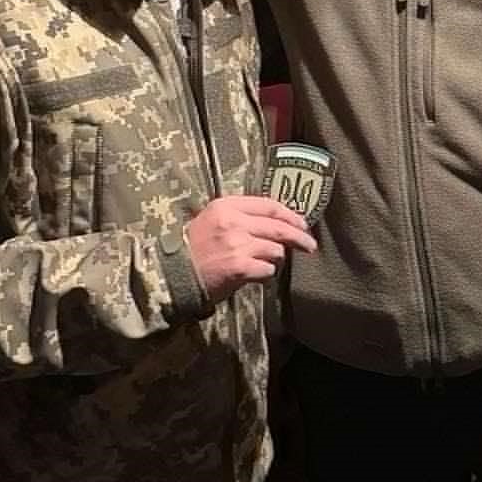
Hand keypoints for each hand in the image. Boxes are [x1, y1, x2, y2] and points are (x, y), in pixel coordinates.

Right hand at [185, 194, 315, 302]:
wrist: (172, 275)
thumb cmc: (195, 249)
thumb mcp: (213, 221)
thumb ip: (241, 217)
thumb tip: (276, 223)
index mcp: (227, 206)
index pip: (269, 205)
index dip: (290, 215)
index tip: (301, 224)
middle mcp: (234, 222)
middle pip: (278, 227)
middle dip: (299, 237)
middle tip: (309, 245)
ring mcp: (237, 244)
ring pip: (276, 250)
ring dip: (276, 260)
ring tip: (265, 265)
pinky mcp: (239, 267)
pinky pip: (268, 269)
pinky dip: (266, 274)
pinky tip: (257, 276)